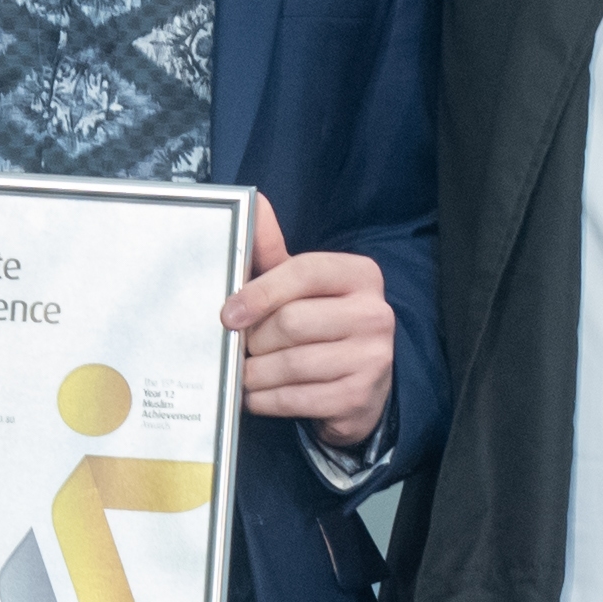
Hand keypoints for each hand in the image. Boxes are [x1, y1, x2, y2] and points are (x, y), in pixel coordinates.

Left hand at [224, 193, 391, 446]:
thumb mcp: (301, 289)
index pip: (304, 272)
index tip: (228, 313)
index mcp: (361, 276)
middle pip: (291, 322)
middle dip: (254, 340)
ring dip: (254, 374)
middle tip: (242, 347)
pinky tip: (258, 395)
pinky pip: (293, 399)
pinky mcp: (359, 398)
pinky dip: (264, 400)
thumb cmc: (320, 329)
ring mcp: (372, 358)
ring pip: (288, 364)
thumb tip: (252, 201)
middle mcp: (374, 314)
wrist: (359, 389)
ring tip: (247, 373)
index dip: (260, 292)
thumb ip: (273, 251)